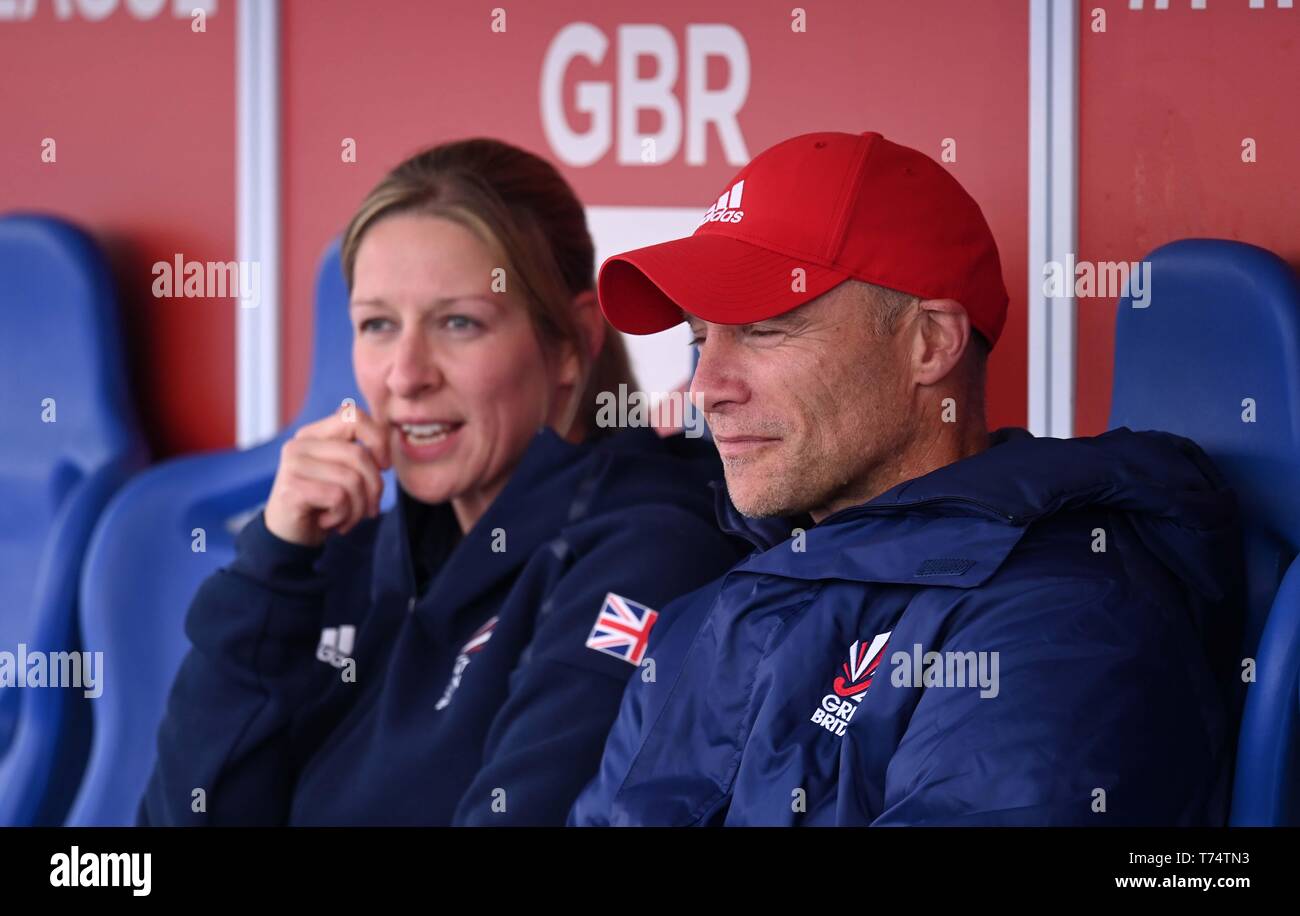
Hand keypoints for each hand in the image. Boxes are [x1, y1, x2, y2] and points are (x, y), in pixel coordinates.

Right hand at [263, 404, 392, 546]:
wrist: (291, 536)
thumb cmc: (324, 503)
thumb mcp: (345, 473)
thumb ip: (360, 453)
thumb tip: (383, 438)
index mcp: (314, 434)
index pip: (354, 415)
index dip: (379, 440)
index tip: (384, 467)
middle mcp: (299, 445)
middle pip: (359, 454)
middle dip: (375, 487)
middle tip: (371, 508)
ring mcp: (292, 466)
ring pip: (352, 479)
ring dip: (359, 508)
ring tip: (348, 518)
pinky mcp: (291, 489)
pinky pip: (338, 498)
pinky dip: (344, 516)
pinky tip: (330, 522)